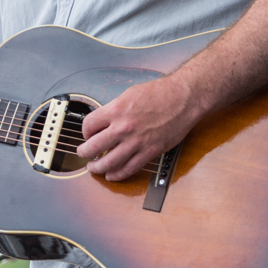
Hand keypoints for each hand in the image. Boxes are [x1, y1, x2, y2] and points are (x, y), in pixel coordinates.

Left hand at [76, 75, 201, 181]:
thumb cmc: (161, 93)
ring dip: (97, 168)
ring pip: (109, 162)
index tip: (87, 134)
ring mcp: (136, 142)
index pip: (89, 125)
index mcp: (116, 110)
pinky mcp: (150, 152)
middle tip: (83, 154)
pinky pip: (129, 168)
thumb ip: (115, 109)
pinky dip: (117, 174)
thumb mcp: (130, 94)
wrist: (184, 98)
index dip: (85, 132)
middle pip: (93, 147)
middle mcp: (123, 127)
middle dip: (84, 152)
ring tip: (94, 168)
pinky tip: (112, 175)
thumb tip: (104, 121)